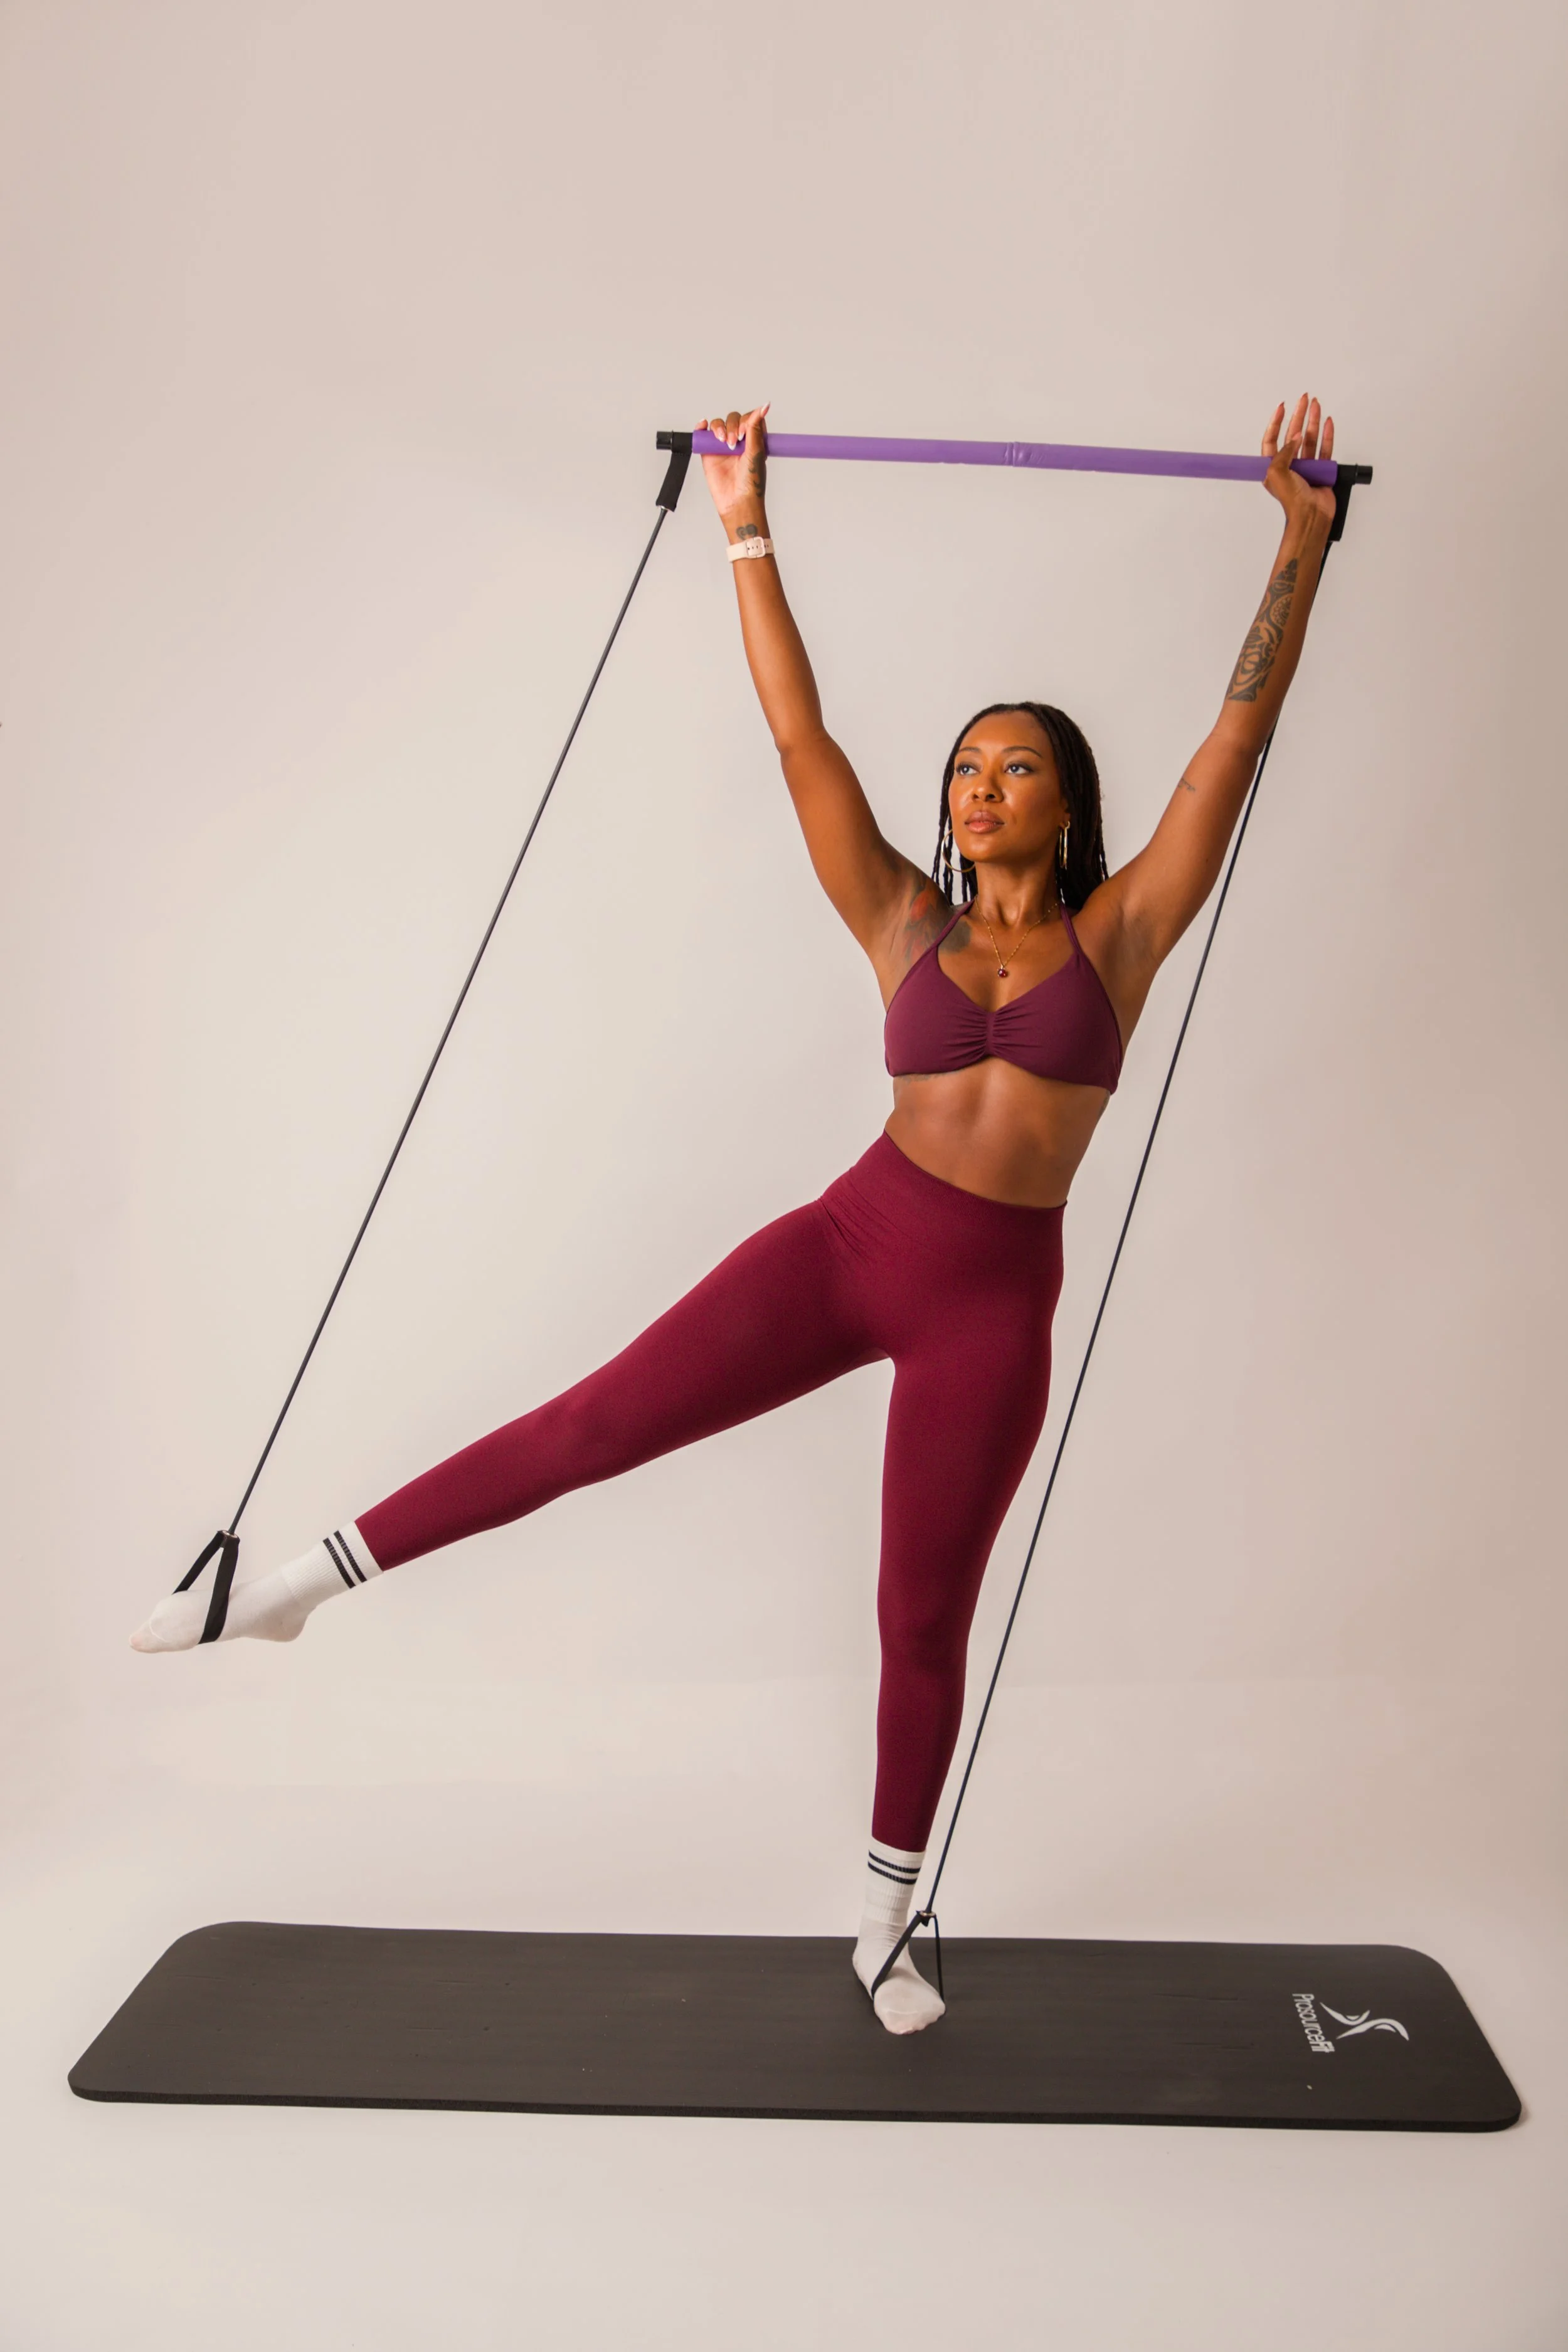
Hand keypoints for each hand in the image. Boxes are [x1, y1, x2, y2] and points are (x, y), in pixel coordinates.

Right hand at [700, 403, 769, 520]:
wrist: (737, 501)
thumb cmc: (751, 483)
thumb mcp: (756, 453)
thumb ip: (756, 429)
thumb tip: (763, 407)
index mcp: (754, 440)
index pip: (750, 418)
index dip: (747, 420)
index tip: (745, 432)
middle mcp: (739, 441)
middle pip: (733, 419)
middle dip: (733, 426)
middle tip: (734, 441)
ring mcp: (723, 446)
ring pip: (718, 424)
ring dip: (719, 428)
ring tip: (723, 442)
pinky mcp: (709, 452)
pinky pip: (703, 434)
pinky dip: (701, 427)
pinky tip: (703, 426)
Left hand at [1261, 394, 1335, 530]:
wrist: (1311, 515)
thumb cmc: (1292, 501)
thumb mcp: (1277, 473)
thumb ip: (1284, 452)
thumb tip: (1294, 437)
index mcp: (1273, 468)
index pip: (1272, 440)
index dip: (1276, 423)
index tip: (1282, 407)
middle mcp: (1289, 467)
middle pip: (1293, 435)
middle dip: (1298, 416)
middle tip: (1303, 400)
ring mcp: (1306, 468)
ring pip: (1310, 439)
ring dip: (1313, 421)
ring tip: (1316, 405)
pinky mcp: (1321, 471)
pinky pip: (1324, 449)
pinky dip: (1327, 436)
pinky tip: (1327, 423)